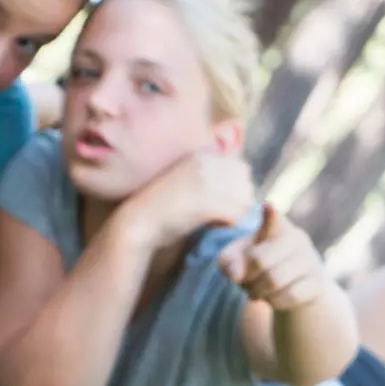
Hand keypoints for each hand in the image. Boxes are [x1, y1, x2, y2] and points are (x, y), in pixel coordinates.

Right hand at [121, 151, 253, 251]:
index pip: (241, 168)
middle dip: (242, 201)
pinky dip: (232, 226)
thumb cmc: (160, 207)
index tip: (228, 203)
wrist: (138, 222)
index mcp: (202, 156)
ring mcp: (207, 182)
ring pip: (244, 200)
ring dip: (237, 215)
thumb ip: (210, 178)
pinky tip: (217, 228)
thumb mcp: (186, 180)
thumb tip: (241, 188)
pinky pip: (236, 215)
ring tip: (221, 223)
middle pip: (246, 183)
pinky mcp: (207, 202)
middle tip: (227, 216)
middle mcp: (207, 165)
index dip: (239, 188)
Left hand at [218, 203, 327, 309]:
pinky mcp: (318, 283)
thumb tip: (236, 275)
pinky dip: (274, 302)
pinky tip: (273, 299)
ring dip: (258, 292)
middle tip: (244, 283)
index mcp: (276, 227)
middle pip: (260, 260)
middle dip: (247, 277)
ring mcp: (310, 261)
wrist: (299, 287)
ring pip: (275, 281)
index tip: (268, 206)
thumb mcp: (239, 259)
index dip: (270, 215)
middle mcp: (297, 239)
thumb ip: (228, 261)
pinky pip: (290, 296)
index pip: (273, 220)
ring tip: (256, 293)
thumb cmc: (261, 266)